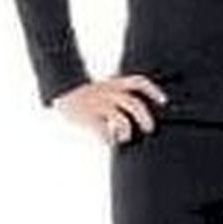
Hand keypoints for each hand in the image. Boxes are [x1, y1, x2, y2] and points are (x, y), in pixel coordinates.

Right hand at [54, 73, 168, 146]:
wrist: (59, 93)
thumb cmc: (83, 96)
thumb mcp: (102, 89)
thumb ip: (117, 95)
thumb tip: (137, 113)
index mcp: (113, 84)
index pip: (138, 82)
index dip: (153, 91)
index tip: (163, 101)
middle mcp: (107, 92)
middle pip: (134, 104)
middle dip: (145, 118)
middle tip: (148, 128)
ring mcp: (98, 104)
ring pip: (121, 118)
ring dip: (126, 130)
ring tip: (124, 137)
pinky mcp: (87, 116)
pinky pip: (103, 130)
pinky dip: (108, 139)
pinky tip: (108, 142)